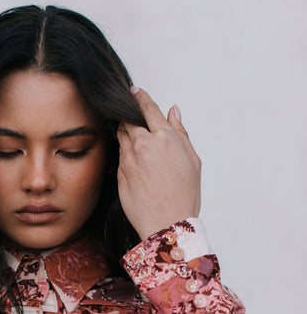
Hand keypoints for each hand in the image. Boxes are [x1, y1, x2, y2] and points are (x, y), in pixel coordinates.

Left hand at [117, 88, 200, 240]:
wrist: (166, 223)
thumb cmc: (185, 194)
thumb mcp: (192, 161)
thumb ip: (181, 133)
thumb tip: (173, 111)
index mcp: (164, 137)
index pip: (147, 108)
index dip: (139, 97)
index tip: (134, 90)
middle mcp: (143, 144)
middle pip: (128, 119)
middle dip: (129, 115)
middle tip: (131, 115)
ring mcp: (128, 159)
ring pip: (121, 136)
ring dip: (126, 134)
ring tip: (135, 141)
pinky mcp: (120, 173)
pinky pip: (120, 156)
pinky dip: (125, 153)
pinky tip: (134, 162)